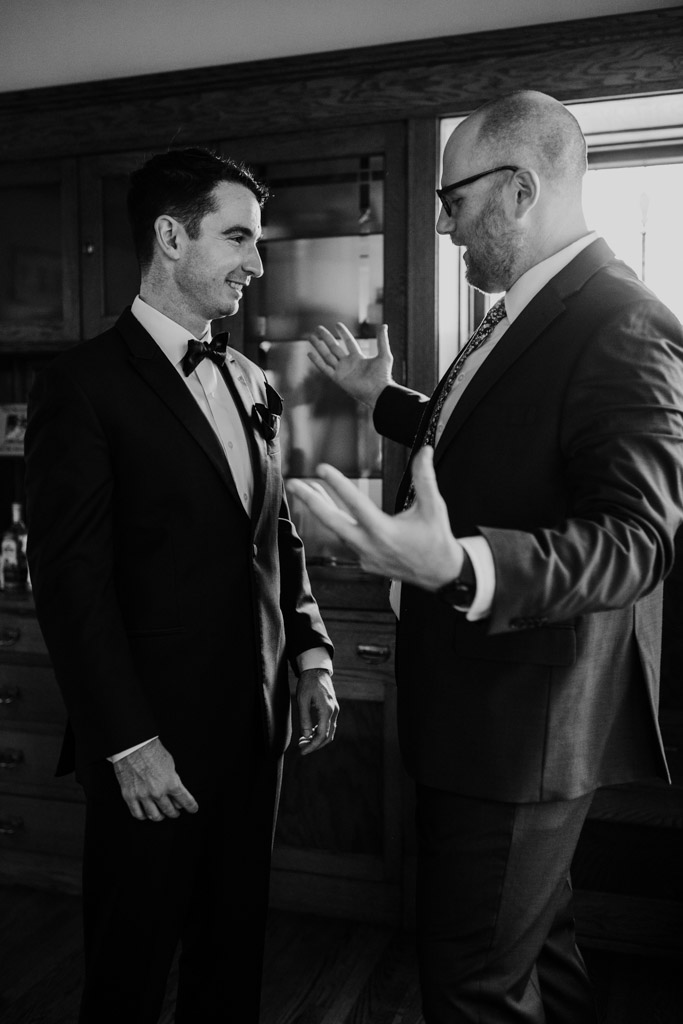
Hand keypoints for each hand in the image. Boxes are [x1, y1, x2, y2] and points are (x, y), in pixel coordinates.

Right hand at [113, 737, 198, 821]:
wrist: (133, 746)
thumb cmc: (152, 751)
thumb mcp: (170, 764)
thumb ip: (173, 780)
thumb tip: (175, 792)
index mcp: (171, 783)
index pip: (185, 800)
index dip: (191, 806)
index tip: (193, 809)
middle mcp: (158, 792)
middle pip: (169, 810)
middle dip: (175, 812)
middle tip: (176, 812)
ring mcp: (143, 796)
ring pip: (154, 816)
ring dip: (160, 816)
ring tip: (161, 815)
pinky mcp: (130, 796)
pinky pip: (137, 813)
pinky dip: (143, 816)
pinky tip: (146, 814)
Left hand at [288, 447, 463, 589]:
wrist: (441, 574)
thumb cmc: (437, 541)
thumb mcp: (434, 508)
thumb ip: (425, 478)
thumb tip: (424, 452)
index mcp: (384, 532)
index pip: (355, 503)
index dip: (338, 484)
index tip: (322, 469)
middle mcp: (370, 546)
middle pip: (332, 522)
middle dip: (310, 502)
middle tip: (294, 485)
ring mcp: (365, 556)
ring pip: (336, 531)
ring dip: (322, 510)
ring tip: (309, 490)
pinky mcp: (365, 562)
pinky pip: (345, 541)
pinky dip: (336, 524)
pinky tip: (330, 510)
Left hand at [295, 668, 338, 755]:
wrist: (317, 670)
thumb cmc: (308, 683)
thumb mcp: (302, 700)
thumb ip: (304, 719)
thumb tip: (306, 736)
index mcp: (326, 709)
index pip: (322, 734)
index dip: (312, 745)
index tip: (302, 751)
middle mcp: (333, 711)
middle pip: (328, 736)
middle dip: (315, 744)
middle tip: (301, 747)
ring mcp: (335, 710)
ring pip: (330, 731)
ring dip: (318, 739)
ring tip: (304, 741)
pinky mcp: (333, 708)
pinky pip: (329, 725)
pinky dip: (320, 732)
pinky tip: (310, 732)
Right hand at [308, 322, 393, 409]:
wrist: (378, 391)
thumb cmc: (383, 376)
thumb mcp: (384, 355)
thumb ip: (382, 340)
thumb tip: (384, 325)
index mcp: (358, 358)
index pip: (348, 342)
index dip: (343, 333)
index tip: (337, 324)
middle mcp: (348, 363)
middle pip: (334, 347)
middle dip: (326, 338)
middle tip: (318, 328)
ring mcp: (342, 371)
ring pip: (327, 356)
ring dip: (319, 346)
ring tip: (311, 337)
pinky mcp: (338, 378)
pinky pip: (325, 368)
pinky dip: (317, 361)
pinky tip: (310, 353)